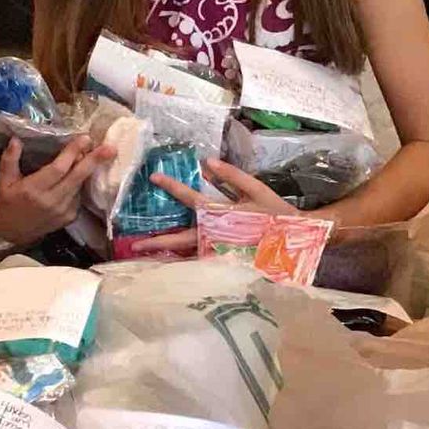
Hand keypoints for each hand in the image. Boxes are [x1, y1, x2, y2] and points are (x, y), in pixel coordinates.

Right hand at [0, 135, 114, 245]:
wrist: (12, 234)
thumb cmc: (7, 204)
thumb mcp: (4, 182)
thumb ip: (9, 160)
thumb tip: (16, 139)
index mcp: (33, 190)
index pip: (58, 169)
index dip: (72, 153)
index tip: (85, 138)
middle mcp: (51, 200)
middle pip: (77, 177)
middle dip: (95, 161)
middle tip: (110, 148)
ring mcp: (62, 211)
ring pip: (80, 185)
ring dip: (89, 169)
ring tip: (99, 152)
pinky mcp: (69, 217)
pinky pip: (78, 195)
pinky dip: (81, 182)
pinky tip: (81, 172)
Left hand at [128, 158, 297, 255]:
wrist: (294, 240)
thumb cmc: (275, 213)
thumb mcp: (255, 189)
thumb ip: (231, 175)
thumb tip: (206, 163)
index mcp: (222, 214)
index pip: (190, 198)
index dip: (171, 186)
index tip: (153, 178)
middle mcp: (216, 236)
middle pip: (179, 239)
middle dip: (156, 242)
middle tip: (134, 245)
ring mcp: (220, 253)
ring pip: (187, 255)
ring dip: (167, 257)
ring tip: (148, 258)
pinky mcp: (226, 264)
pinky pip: (200, 264)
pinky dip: (184, 263)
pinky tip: (171, 266)